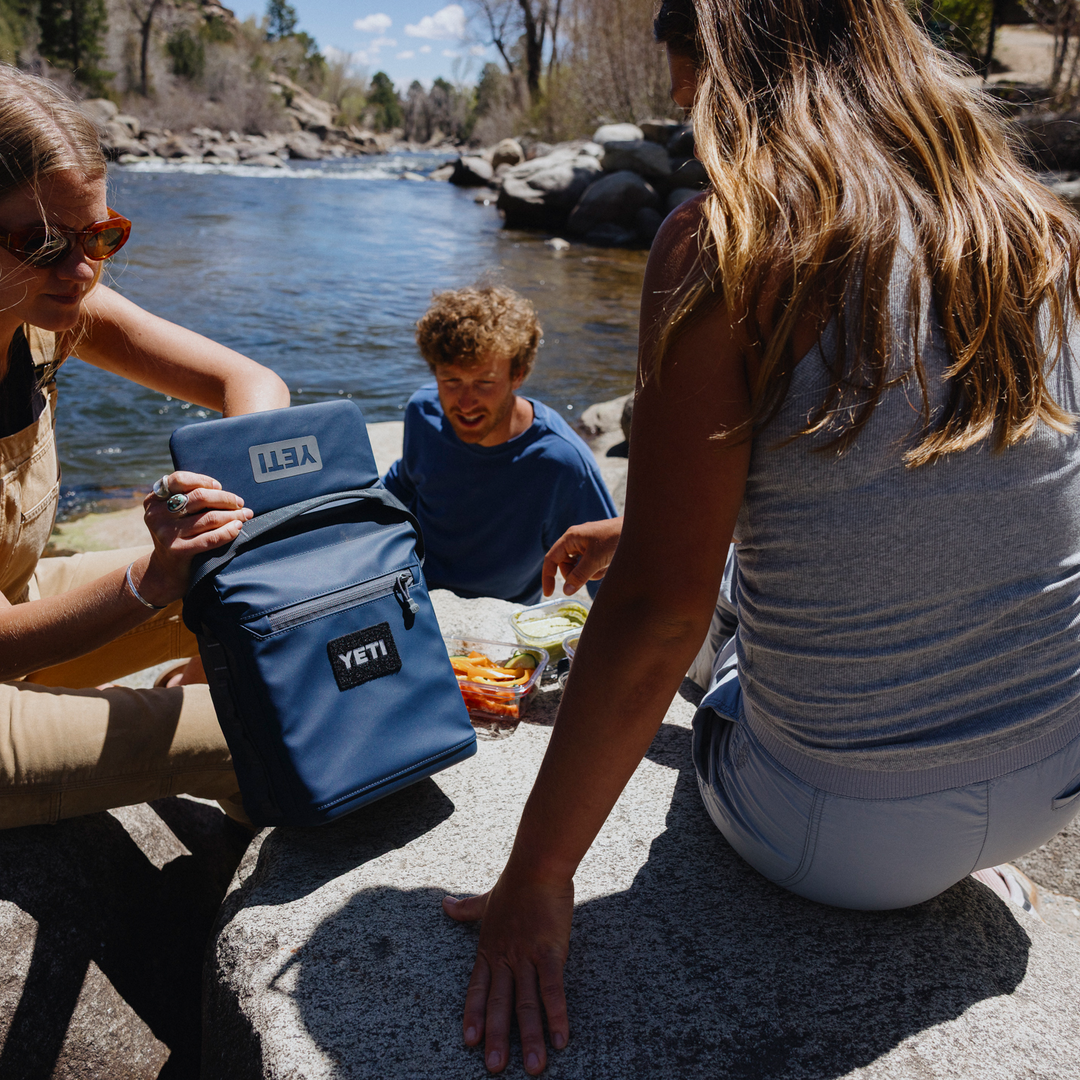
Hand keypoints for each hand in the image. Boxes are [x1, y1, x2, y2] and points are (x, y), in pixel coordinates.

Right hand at [138, 471, 252, 605]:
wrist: (166, 570)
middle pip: (199, 497)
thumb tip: (221, 489)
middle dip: (225, 499)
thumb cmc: (178, 535)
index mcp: (154, 500)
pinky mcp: (178, 550)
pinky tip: (237, 528)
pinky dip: (228, 531)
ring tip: (245, 515)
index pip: (179, 479)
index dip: (202, 480)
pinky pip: (211, 538)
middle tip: (240, 503)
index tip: (219, 486)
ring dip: (233, 515)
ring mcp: (166, 533)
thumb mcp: (173, 514)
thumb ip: (187, 498)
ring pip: (209, 518)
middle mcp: (157, 515)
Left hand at [443, 871, 573, 1074]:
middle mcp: (506, 958)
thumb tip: (444, 904)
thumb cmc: (515, 883)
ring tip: (532, 1068)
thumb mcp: (486, 901)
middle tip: (494, 1067)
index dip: (474, 1014)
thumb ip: (467, 909)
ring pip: (526, 1004)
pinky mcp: (550, 953)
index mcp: (490, 949)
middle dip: (496, 1037)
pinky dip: (557, 1015)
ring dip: (529, 1037)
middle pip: (499, 1003)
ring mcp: (527, 957)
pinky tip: (561, 1039)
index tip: (469, 1041)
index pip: (477, 988)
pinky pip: (552, 989)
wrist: (537, 865)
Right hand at [542, 517, 623, 596]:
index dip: (548, 577)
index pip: (551, 559)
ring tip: (604, 565)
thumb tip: (566, 591)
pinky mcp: (596, 550)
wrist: (639, 530)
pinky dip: (598, 570)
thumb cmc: (615, 539)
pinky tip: (609, 564)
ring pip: (579, 568)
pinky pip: (590, 566)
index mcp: (570, 538)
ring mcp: (586, 545)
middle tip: (590, 574)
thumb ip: (579, 576)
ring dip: (590, 573)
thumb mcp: (595, 560)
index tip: (548, 594)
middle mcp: (575, 541)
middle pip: (565, 566)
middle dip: (577, 575)